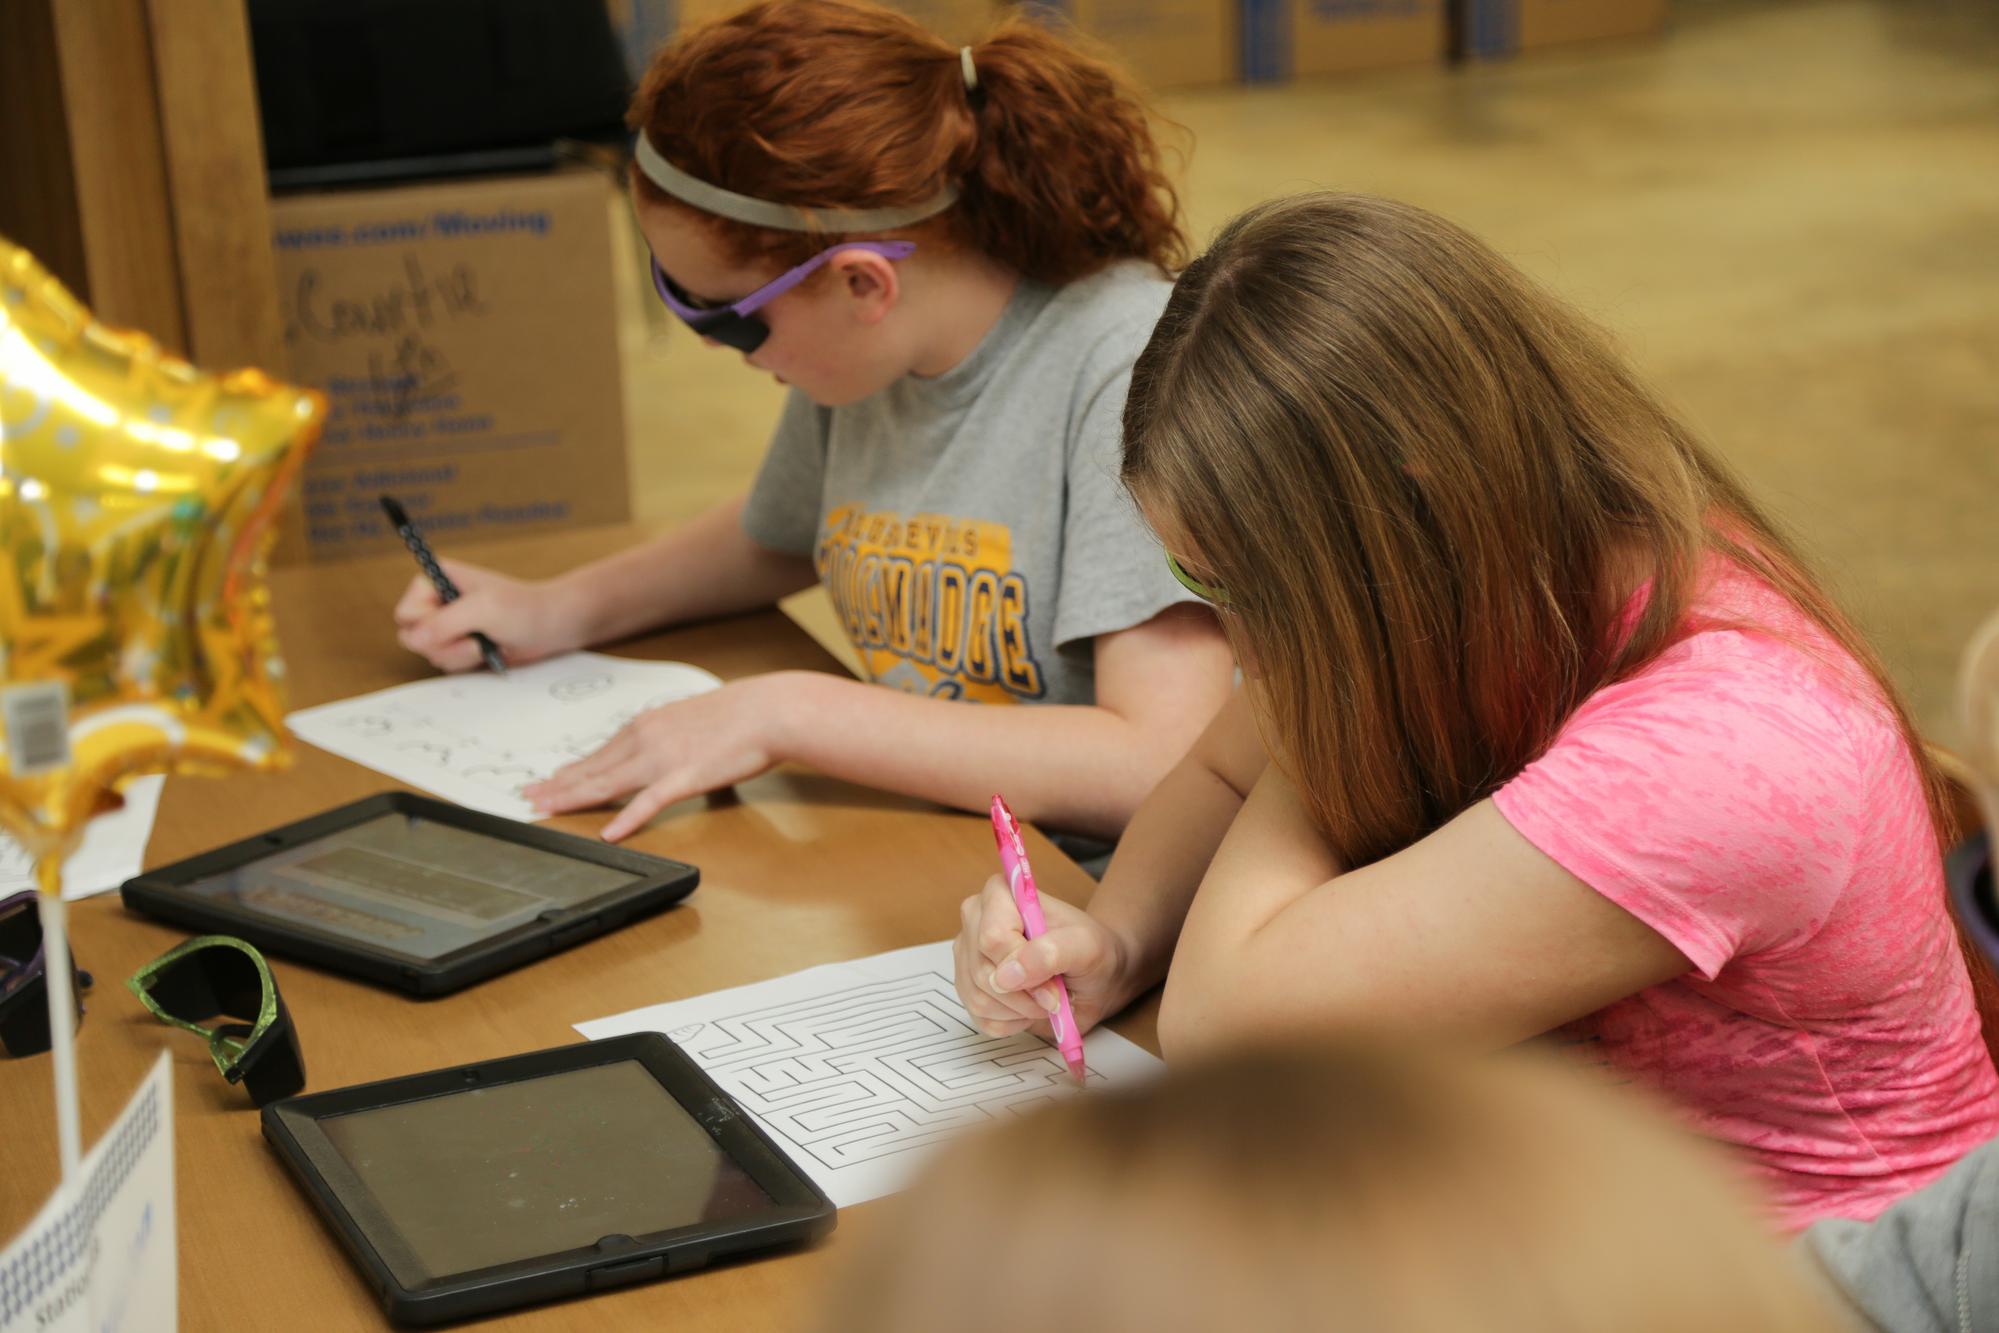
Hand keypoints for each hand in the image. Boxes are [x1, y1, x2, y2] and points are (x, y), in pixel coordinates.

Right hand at [393, 560, 582, 671]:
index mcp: (436, 581)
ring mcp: (447, 626)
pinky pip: (446, 664)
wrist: (552, 626)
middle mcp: (437, 602)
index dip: (426, 626)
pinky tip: (488, 651)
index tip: (456, 625)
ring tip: (486, 642)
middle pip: (411, 638)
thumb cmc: (523, 608)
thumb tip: (414, 639)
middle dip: (446, 645)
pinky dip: (468, 662)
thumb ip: (445, 623)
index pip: (405, 614)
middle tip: (475, 638)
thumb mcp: (484, 609)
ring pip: (430, 654)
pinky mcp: (458, 645)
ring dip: (461, 655)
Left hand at [522, 673, 797, 840]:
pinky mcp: (685, 777)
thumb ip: (672, 737)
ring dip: (573, 798)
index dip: (569, 771)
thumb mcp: (694, 719)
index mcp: (648, 725)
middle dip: (558, 785)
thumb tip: (668, 753)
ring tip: (547, 810)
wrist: (769, 710)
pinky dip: (627, 819)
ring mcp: (663, 759)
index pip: (598, 753)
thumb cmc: (741, 714)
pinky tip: (609, 833)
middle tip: (529, 798)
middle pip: (592, 768)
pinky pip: (649, 803)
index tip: (547, 781)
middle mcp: (646, 739)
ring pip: (607, 783)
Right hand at [952, 875, 1132, 1039]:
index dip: (1022, 968)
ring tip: (1045, 998)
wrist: (1093, 974)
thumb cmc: (1091, 951)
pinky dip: (1012, 1022)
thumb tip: (1009, 973)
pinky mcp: (967, 986)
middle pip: (983, 971)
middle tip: (1054, 995)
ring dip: (1020, 1010)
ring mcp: (967, 954)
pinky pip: (980, 1018)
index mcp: (1000, 894)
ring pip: (978, 998)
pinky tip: (1029, 1007)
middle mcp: (976, 919)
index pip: (993, 938)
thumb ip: (1052, 953)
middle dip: (1024, 995)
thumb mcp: (1086, 947)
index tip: (1053, 984)